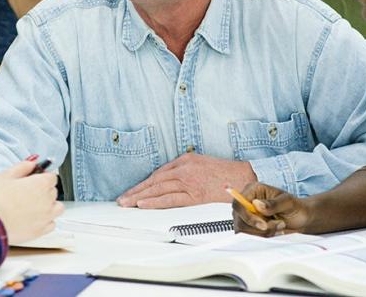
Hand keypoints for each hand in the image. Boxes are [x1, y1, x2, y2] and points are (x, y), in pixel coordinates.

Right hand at [0, 161, 63, 243]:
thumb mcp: (5, 175)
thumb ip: (22, 166)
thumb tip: (32, 162)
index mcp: (41, 184)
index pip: (52, 176)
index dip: (42, 176)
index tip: (34, 179)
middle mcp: (47, 200)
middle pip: (53, 191)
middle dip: (44, 190)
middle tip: (28, 192)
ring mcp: (46, 216)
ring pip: (57, 207)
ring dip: (50, 205)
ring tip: (35, 205)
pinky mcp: (41, 231)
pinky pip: (51, 223)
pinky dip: (46, 220)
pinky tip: (34, 218)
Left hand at [116, 153, 256, 208]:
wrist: (242, 178)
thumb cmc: (223, 173)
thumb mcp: (200, 163)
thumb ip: (183, 169)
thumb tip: (167, 180)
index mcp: (185, 160)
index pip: (158, 173)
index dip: (144, 184)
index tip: (133, 191)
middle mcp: (184, 169)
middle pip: (154, 181)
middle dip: (136, 190)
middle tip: (122, 199)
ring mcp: (188, 182)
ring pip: (158, 189)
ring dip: (140, 197)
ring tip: (127, 203)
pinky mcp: (194, 194)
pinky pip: (170, 199)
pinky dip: (155, 202)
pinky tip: (143, 204)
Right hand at [232, 182, 310, 236]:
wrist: (300, 218)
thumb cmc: (294, 207)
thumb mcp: (288, 202)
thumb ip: (273, 203)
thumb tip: (256, 204)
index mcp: (253, 190)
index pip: (238, 203)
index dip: (247, 216)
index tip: (263, 225)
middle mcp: (246, 202)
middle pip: (240, 219)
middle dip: (259, 227)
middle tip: (278, 224)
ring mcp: (246, 216)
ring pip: (244, 230)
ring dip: (263, 233)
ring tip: (279, 226)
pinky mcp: (248, 228)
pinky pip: (248, 237)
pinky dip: (262, 237)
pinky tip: (274, 232)